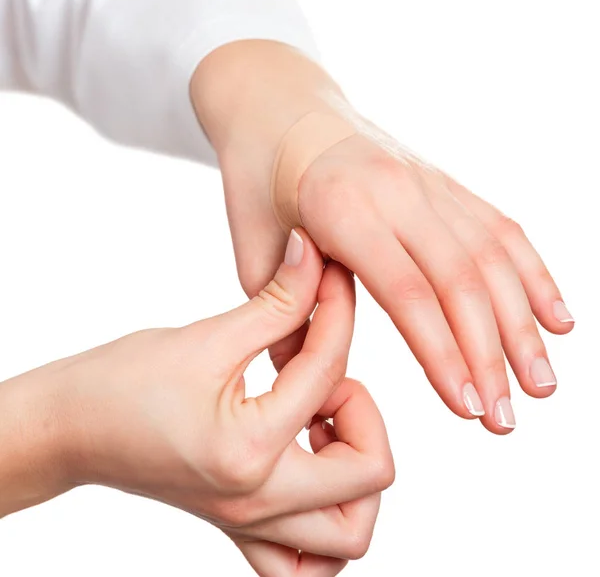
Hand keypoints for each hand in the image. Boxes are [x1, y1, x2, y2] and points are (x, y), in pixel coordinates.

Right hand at [0, 230, 393, 575]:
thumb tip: (313, 257)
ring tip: (321, 427)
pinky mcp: (241, 525)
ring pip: (349, 537)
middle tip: (327, 384)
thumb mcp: (209, 337)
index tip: (330, 282)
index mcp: (249, 450)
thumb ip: (277, 302)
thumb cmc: (124, 382)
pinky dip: (327, 522)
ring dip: (356, 473)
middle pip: (370, 479)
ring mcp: (250, 524)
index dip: (338, 313)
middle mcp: (257, 502)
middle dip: (365, 417)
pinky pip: (305, 563)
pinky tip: (310, 470)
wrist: (73, 427)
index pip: (329, 375)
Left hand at [191, 40, 573, 434]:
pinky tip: (557, 317)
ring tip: (543, 385)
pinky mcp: (443, 181)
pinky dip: (533, 273)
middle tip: (506, 420)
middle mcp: (397, 189)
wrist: (279, 105)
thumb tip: (305, 377)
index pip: (408, 292)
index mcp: (342, 206)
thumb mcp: (248, 247)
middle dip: (490, 355)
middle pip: (462, 280)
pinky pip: (499, 227)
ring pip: (491, 256)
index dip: (443, 354)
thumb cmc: (257, 181)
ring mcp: (428, 180)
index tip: (467, 408)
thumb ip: (281, 313)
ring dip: (523, 324)